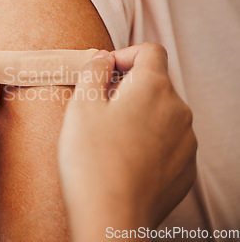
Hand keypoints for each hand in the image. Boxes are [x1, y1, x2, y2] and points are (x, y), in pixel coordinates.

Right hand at [58, 43, 196, 240]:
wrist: (111, 217)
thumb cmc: (91, 159)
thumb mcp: (82, 105)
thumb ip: (94, 70)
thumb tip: (103, 57)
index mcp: (153, 87)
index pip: (150, 51)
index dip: (125, 55)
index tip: (104, 72)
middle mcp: (178, 110)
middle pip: (156, 83)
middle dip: (128, 88)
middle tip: (99, 109)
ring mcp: (186, 141)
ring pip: (162, 114)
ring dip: (139, 115)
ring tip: (110, 139)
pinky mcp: (185, 168)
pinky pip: (169, 142)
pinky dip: (149, 142)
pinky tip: (125, 159)